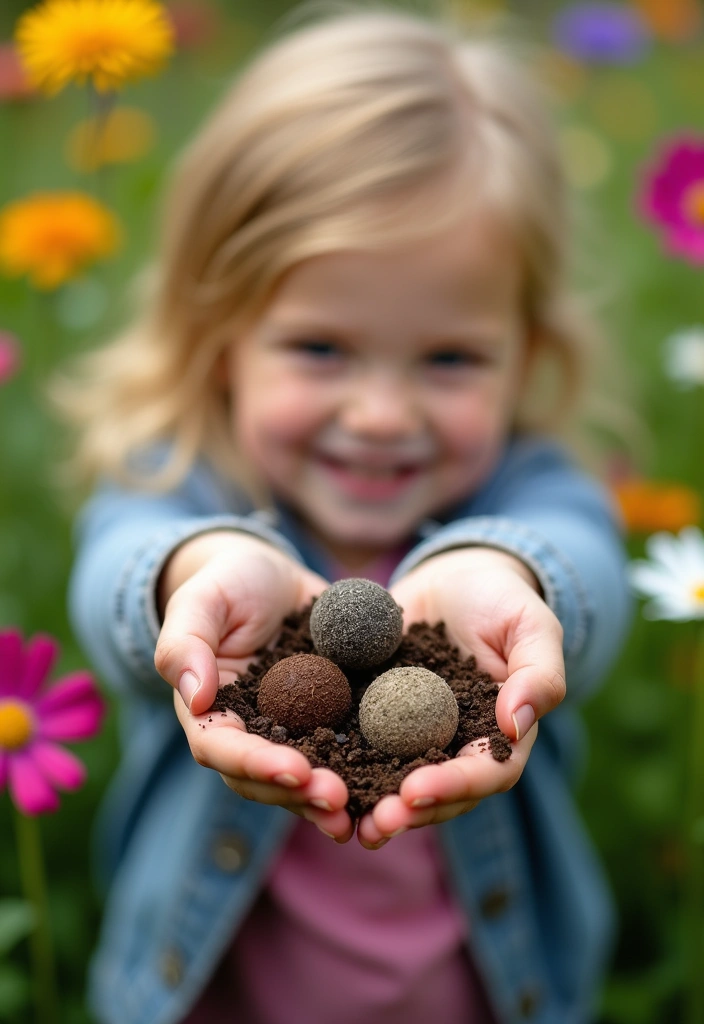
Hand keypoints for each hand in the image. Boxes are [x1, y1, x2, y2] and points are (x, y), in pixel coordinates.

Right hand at [155, 531, 354, 841]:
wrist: (273, 575)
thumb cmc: (228, 580)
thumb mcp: (202, 599)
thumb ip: (186, 643)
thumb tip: (194, 698)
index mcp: (211, 712)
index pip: (222, 749)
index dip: (256, 764)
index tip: (295, 768)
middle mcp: (250, 733)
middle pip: (265, 778)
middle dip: (301, 793)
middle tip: (339, 799)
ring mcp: (291, 733)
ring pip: (306, 778)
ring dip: (333, 798)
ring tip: (368, 812)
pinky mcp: (330, 722)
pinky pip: (347, 753)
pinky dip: (368, 773)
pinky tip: (399, 784)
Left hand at [356, 547, 564, 849]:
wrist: (453, 579)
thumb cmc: (502, 599)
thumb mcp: (531, 625)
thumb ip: (538, 674)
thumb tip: (516, 727)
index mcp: (498, 736)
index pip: (485, 773)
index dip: (453, 786)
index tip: (416, 790)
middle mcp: (454, 747)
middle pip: (436, 793)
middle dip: (407, 811)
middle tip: (376, 821)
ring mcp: (411, 737)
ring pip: (392, 781)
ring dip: (368, 803)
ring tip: (340, 815)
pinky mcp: (374, 718)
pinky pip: (356, 746)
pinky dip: (337, 764)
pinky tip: (310, 773)